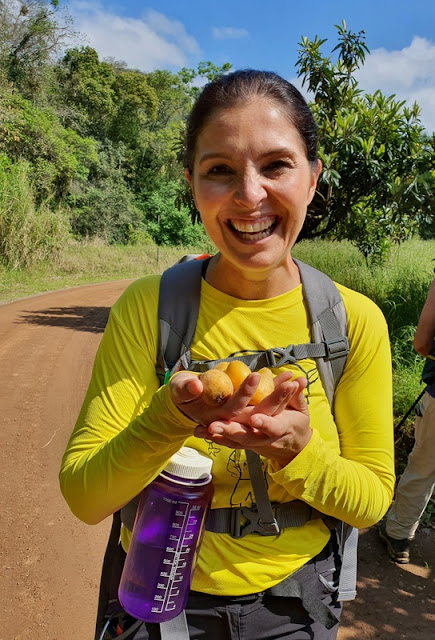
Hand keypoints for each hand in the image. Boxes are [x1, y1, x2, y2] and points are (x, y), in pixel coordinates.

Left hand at [191, 371, 311, 466]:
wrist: (292, 448)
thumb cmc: (296, 424)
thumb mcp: (300, 411)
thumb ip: (297, 395)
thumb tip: (300, 380)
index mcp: (281, 429)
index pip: (273, 427)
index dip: (265, 423)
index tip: (255, 419)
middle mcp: (264, 439)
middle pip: (246, 437)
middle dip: (230, 431)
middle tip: (215, 425)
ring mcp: (253, 443)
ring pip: (234, 441)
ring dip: (219, 434)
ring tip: (204, 428)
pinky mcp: (243, 444)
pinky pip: (228, 442)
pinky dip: (215, 438)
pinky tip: (200, 431)